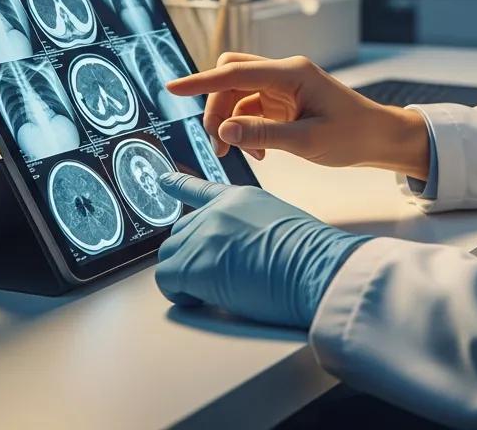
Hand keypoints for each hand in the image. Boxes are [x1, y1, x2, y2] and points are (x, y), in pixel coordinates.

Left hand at [154, 173, 369, 327]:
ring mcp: (203, 234)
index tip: (163, 180)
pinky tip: (203, 297)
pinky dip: (180, 294)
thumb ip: (250, 226)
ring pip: (170, 255)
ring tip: (214, 289)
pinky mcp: (193, 264)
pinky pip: (167, 281)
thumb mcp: (280, 222)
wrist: (313, 265)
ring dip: (184, 275)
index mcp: (240, 198)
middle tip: (215, 276)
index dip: (179, 186)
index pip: (201, 189)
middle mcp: (216, 211)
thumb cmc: (308, 253)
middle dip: (191, 255)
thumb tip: (238, 249)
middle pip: (181, 231)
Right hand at [165, 53, 429, 178]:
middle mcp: (285, 73)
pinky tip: (259, 152)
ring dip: (230, 122)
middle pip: (231, 77)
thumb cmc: (352, 135)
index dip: (200, 81)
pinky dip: (246, 129)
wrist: (379, 137)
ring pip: (238, 95)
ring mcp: (284, 86)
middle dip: (216, 107)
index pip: (235, 73)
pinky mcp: (285, 101)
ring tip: (240, 155)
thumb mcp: (307, 141)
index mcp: (291, 73)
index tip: (172, 88)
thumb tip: (223, 130)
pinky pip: (252, 108)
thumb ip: (262, 135)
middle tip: (219, 144)